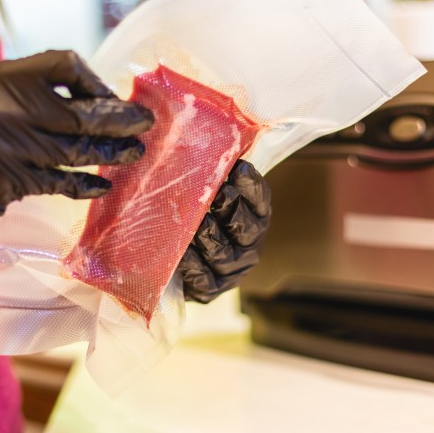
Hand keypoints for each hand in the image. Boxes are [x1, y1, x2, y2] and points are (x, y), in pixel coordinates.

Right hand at [0, 50, 154, 228]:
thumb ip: (41, 83)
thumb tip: (104, 96)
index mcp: (5, 78)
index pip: (65, 65)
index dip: (97, 83)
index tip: (118, 99)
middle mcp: (4, 111)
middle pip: (78, 116)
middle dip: (119, 123)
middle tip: (145, 126)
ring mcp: (5, 152)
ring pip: (73, 154)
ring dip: (109, 155)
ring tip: (134, 154)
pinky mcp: (4, 185)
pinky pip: (55, 184)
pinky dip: (83, 185)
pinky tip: (102, 185)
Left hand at [177, 160, 270, 302]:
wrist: (173, 263)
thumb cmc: (191, 216)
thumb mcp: (204, 193)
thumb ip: (210, 175)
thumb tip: (205, 143)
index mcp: (254, 218)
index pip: (260, 201)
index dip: (251, 186)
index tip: (239, 168)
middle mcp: (248, 245)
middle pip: (247, 227)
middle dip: (232, 209)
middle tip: (218, 193)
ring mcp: (230, 270)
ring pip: (223, 253)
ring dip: (210, 236)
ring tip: (198, 222)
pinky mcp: (209, 289)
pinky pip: (203, 278)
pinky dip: (192, 264)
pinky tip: (182, 252)